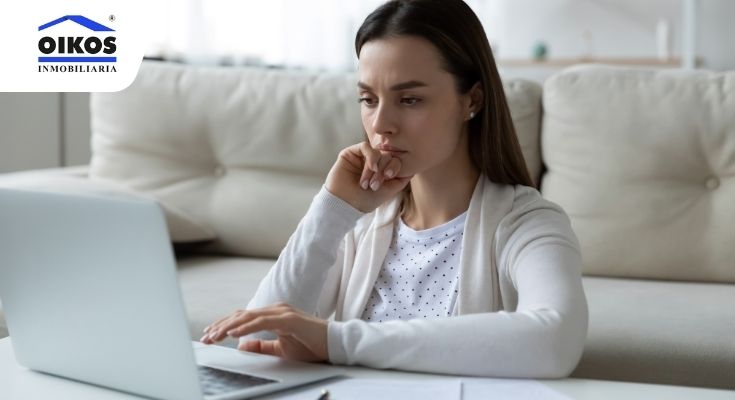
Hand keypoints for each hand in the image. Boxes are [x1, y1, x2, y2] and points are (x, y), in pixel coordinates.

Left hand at [200, 303, 328, 362]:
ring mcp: (282, 312)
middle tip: (205, 336)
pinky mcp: (288, 318)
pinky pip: (261, 322)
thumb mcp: (281, 348)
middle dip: (221, 325)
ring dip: (229, 327)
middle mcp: (276, 309)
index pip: (244, 317)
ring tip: (214, 336)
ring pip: (248, 316)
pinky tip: (233, 334)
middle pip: (242, 314)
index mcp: (274, 314)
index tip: (210, 334)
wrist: (334, 344)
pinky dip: (245, 327)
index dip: (225, 325)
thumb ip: (262, 345)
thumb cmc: (311, 345)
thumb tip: (242, 345)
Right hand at [325, 141, 412, 212]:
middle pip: (388, 155)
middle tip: (377, 184)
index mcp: (381, 171)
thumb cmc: (365, 201)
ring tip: (369, 182)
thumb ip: (401, 179)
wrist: (344, 204)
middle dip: (385, 169)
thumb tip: (412, 168)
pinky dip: (371, 156)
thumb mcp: (388, 191)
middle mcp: (373, 163)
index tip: (390, 177)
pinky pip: (366, 146)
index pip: (395, 161)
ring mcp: (362, 158)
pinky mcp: (351, 153)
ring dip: (377, 167)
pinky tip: (371, 167)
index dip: (396, 167)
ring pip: (378, 152)